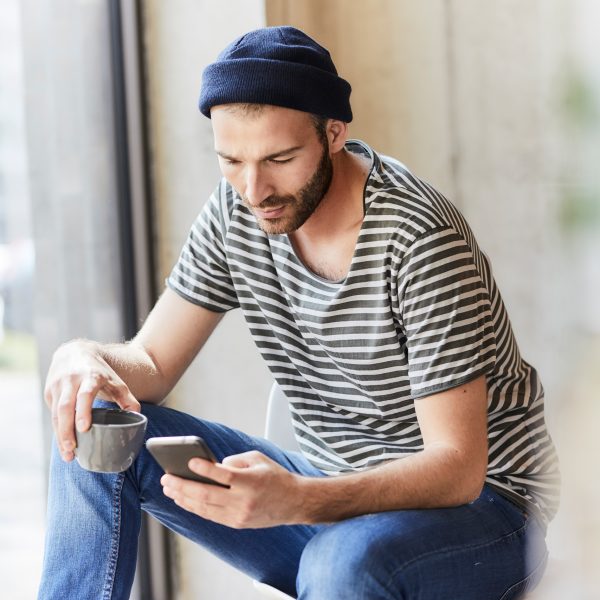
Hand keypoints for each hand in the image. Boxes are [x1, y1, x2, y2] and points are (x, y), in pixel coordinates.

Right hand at [44, 339, 140, 461]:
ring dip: (60, 435)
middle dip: (66, 430)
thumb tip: (137, 417)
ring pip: (56, 413)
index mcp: (91, 376)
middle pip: (65, 407)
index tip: (84, 428)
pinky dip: (57, 430)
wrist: (75, 352)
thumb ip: (127, 399)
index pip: (85, 394)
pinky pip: (52, 414)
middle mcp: (71, 380)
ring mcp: (58, 386)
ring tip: (68, 454)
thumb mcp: (116, 381)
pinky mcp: (50, 392)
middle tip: (72, 450)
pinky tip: (64, 443)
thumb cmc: (100, 372)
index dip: (83, 410)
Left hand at [161, 451, 306, 527]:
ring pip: (204, 508)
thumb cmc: (275, 477)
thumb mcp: (258, 459)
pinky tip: (183, 499)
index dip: (205, 469)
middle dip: (183, 486)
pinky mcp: (236, 524)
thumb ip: (235, 460)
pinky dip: (194, 507)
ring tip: (169, 488)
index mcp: (251, 482)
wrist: (294, 503)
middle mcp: (243, 501)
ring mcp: (239, 516)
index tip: (190, 461)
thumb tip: (212, 466)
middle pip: (207, 495)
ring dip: (183, 498)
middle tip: (167, 477)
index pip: (223, 476)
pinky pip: (210, 516)